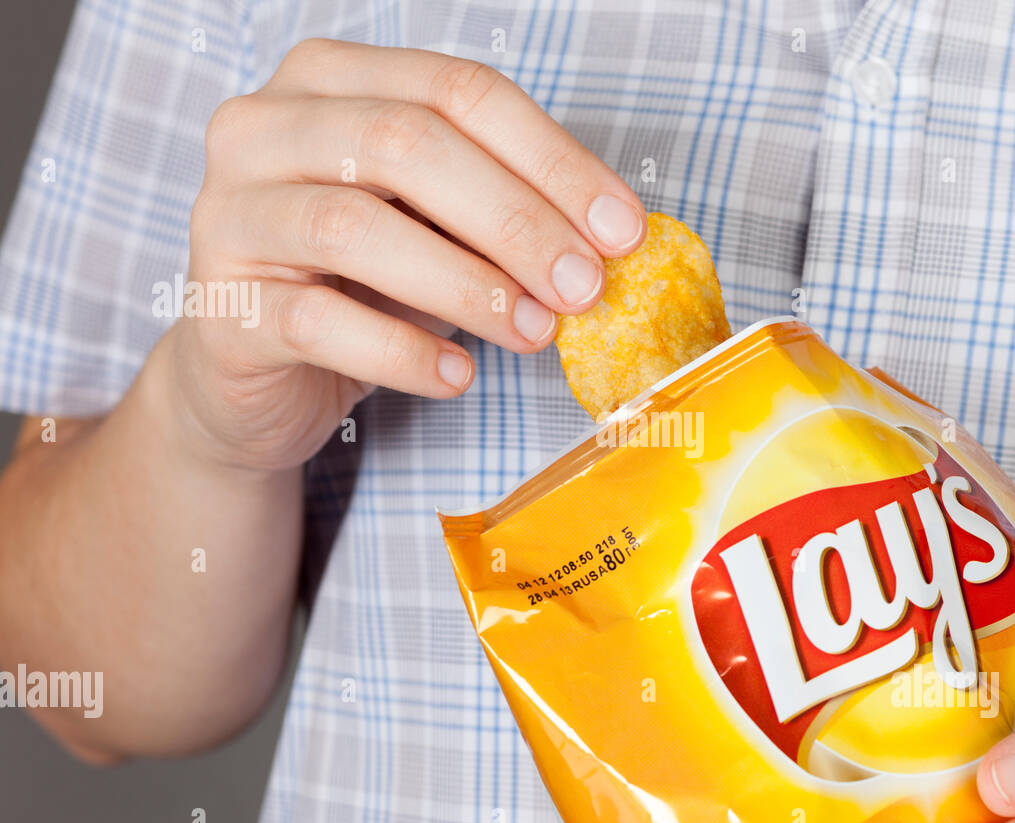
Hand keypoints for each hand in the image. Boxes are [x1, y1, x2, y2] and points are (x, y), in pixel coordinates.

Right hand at [169, 38, 645, 471]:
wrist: (254, 377)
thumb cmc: (359, 287)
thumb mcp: (436, 229)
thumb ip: (502, 212)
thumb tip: (611, 239)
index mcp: (330, 80)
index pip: (459, 91)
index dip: (553, 159)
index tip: (623, 230)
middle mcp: (264, 127)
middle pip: (407, 144)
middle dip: (516, 219)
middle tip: (585, 286)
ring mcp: (228, 213)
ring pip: (356, 227)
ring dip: (468, 286)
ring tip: (535, 332)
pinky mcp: (219, 308)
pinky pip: (318, 323)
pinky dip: (403, 353)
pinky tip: (459, 376)